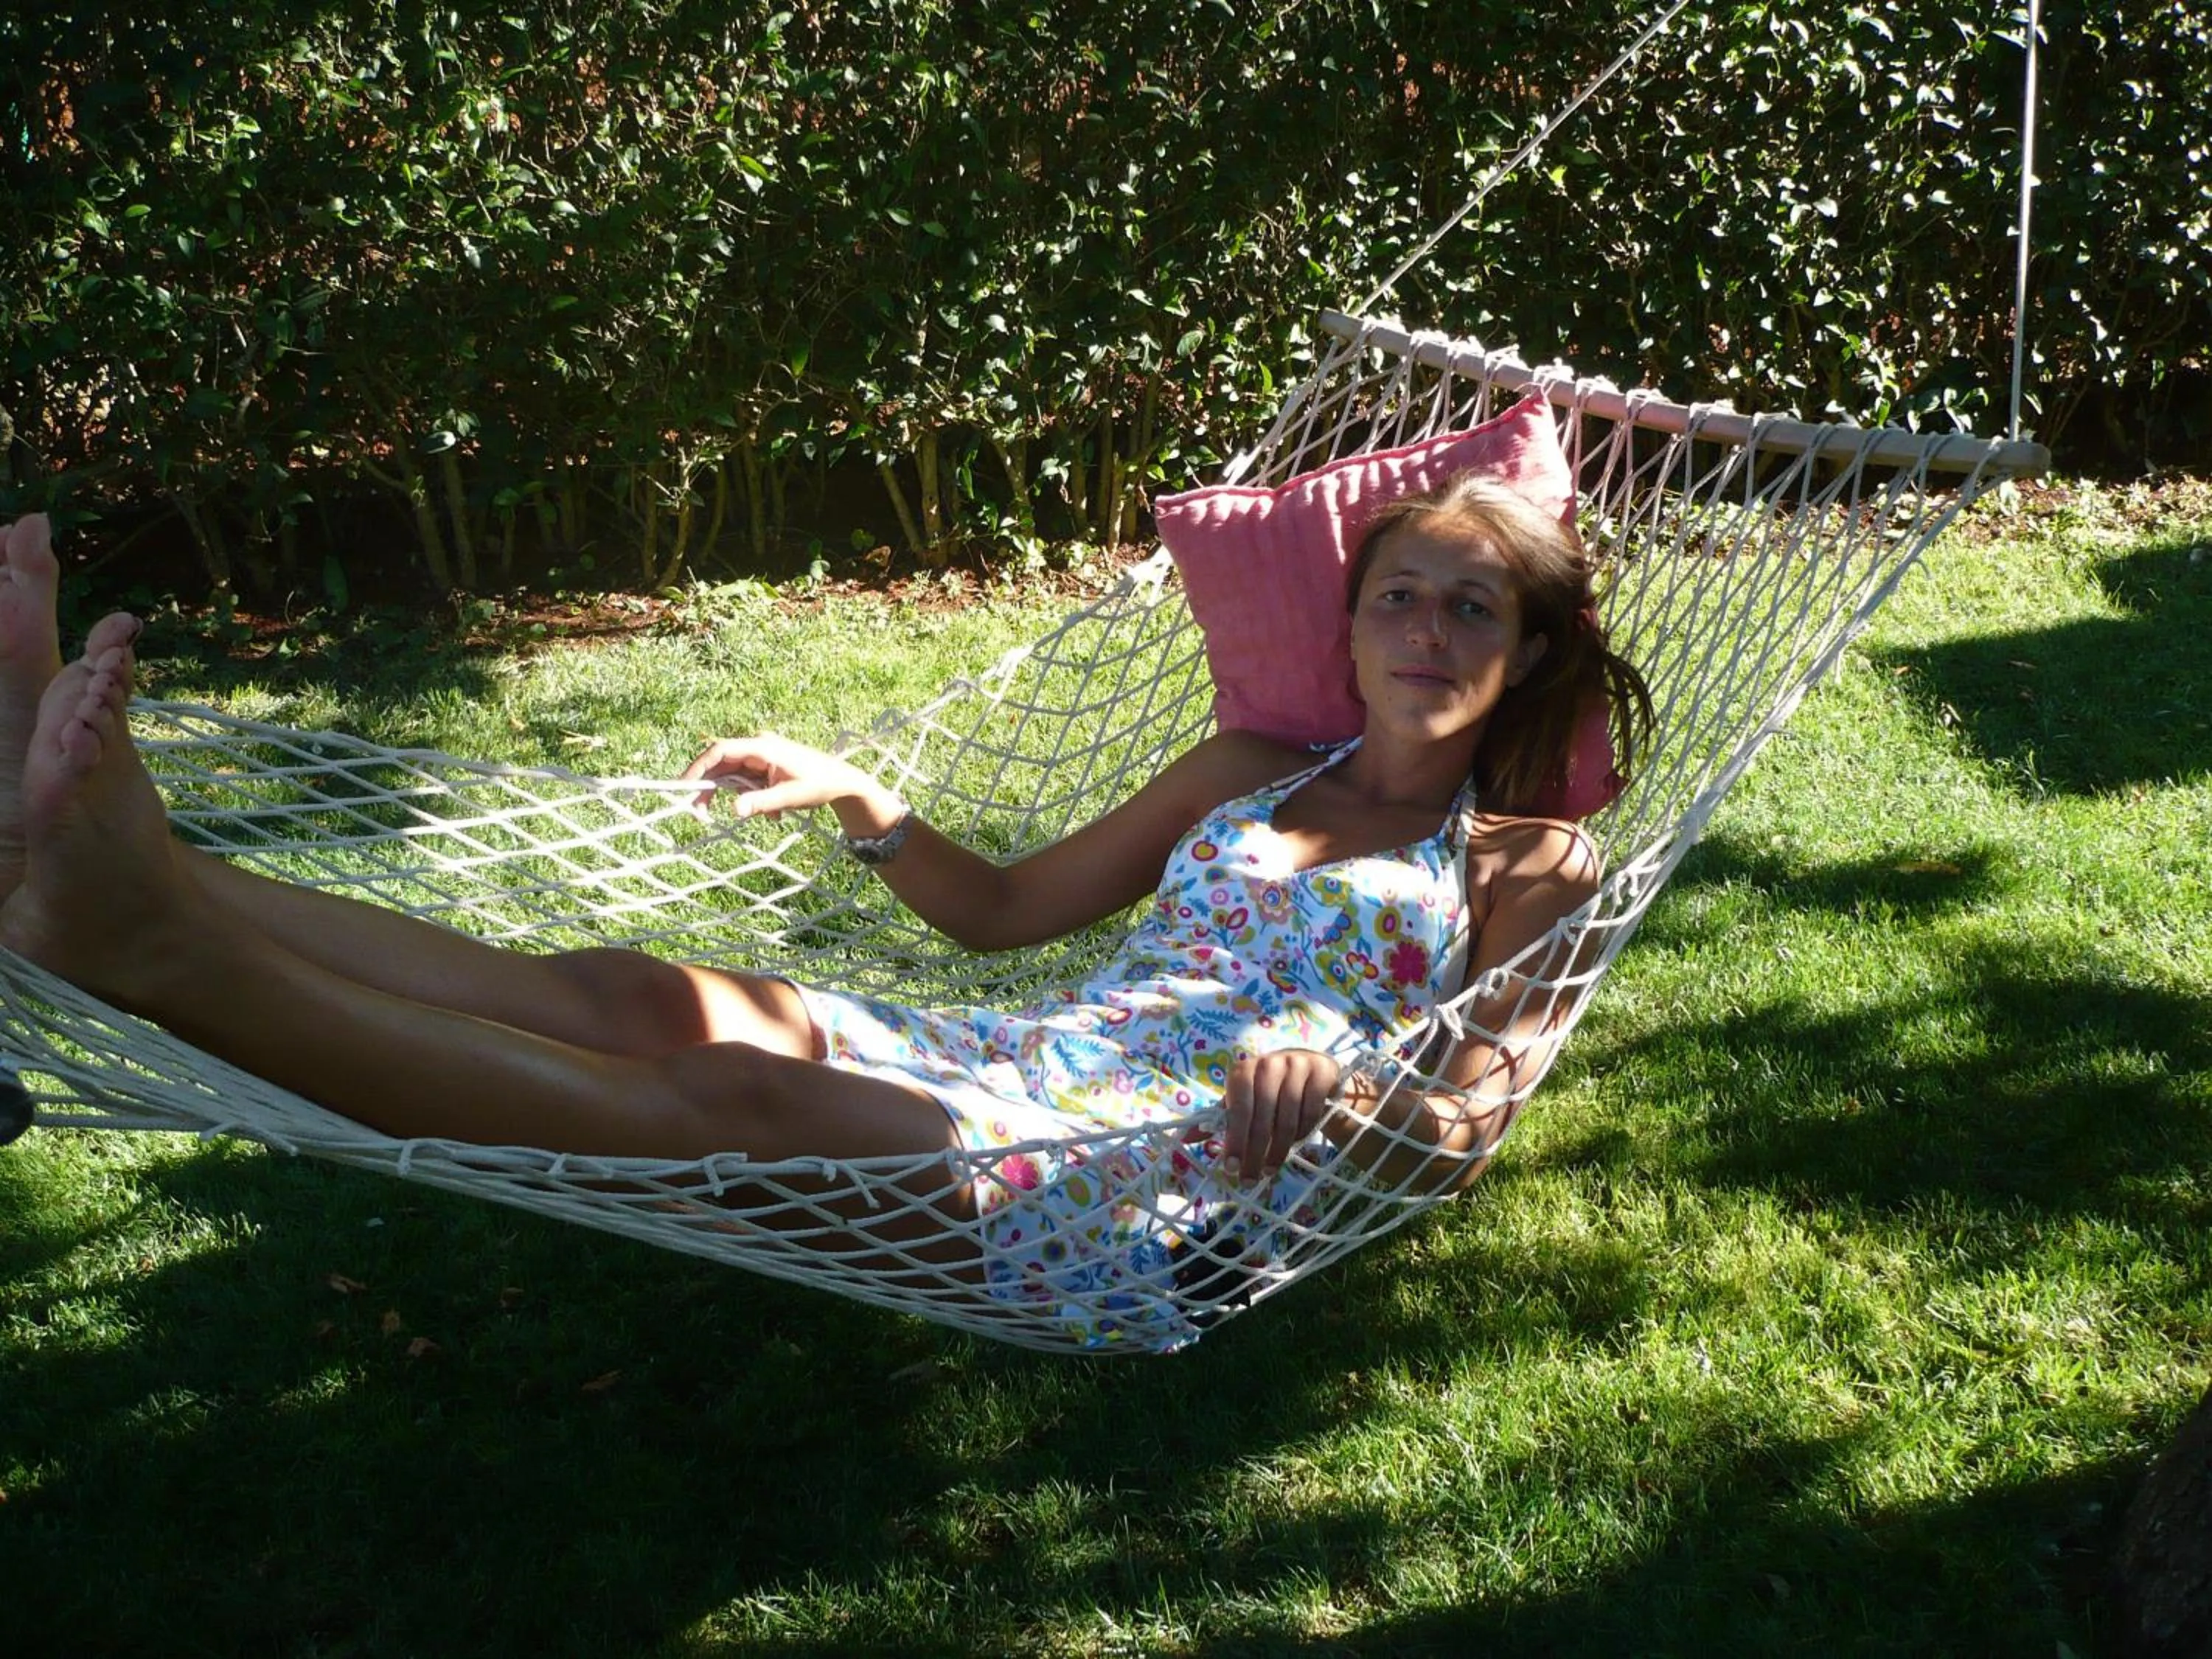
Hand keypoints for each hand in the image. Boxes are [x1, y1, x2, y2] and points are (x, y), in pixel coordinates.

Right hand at [676, 732, 896, 827]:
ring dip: (741, 798)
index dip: (698, 767)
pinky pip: (748, 782)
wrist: (843, 782)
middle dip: (711, 788)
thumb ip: (761, 803)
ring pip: (734, 776)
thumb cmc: (819, 785)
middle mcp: (758, 747)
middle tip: (699, 813)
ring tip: (768, 817)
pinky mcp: (766, 767)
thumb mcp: (790, 797)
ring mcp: (762, 756)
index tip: (683, 786)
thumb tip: (733, 810)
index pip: (720, 750)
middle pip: (722, 763)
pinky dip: (754, 798)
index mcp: (762, 747)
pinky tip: (775, 814)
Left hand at [1221, 1049, 1342, 1181]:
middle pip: (1261, 1117)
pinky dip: (1303, 1131)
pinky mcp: (1322, 1070)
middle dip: (1254, 1153)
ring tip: (1270, 1169)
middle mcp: (1268, 1064)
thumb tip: (1184, 1139)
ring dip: (1278, 1149)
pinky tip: (1296, 1143)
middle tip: (1250, 1179)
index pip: (1237, 1109)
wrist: (1310, 1069)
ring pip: (1287, 1117)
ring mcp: (1297, 1064)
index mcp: (1243, 1071)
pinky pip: (1311, 1110)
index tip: (1231, 1168)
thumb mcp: (1242, 1101)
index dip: (1235, 1140)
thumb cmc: (1269, 1090)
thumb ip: (1218, 1119)